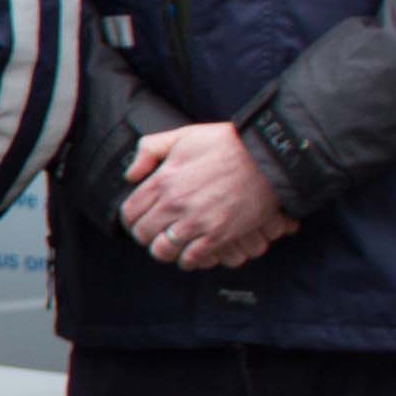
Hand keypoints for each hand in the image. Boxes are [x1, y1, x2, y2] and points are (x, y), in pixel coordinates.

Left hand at [121, 123, 294, 270]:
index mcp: (163, 180)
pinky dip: (188, 259)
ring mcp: (195, 222)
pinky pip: (190, 259)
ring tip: (172, 243)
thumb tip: (131, 174)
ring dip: (165, 249)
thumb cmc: (226, 144)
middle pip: (143, 234)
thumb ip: (149, 150)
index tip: (140, 219)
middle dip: (146, 235)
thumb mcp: (183, 136)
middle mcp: (174, 204)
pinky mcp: (217, 236)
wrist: (265, 157)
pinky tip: (192, 250)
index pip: (129, 212)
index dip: (132, 218)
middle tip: (157, 231)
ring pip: (162, 251)